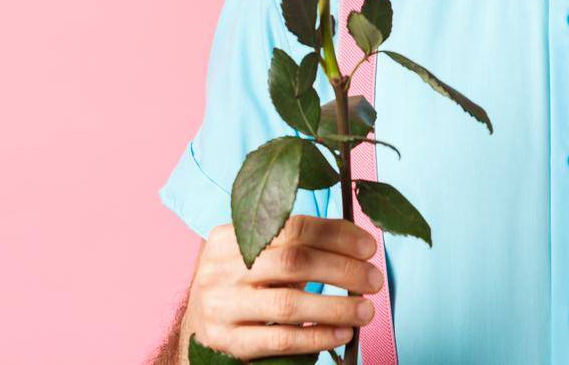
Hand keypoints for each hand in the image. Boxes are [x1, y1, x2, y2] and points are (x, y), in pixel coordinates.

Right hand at [181, 214, 383, 361]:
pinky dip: (316, 336)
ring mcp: (221, 307)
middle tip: (374, 280)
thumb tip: (355, 246)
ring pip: (288, 304)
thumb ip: (291, 246)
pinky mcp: (227, 342)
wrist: (194, 329)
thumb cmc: (238, 286)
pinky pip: (280, 340)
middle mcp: (221, 269)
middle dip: (342, 270)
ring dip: (336, 307)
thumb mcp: (252, 257)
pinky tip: (341, 333)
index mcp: (229, 237)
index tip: (368, 246)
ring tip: (365, 310)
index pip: (292, 227)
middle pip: (293, 262)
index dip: (336, 235)